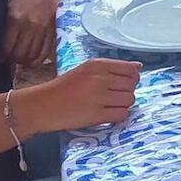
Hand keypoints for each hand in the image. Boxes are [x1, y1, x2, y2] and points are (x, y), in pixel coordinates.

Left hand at [4, 0, 60, 65]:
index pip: (7, 46)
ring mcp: (42, 29)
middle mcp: (29, 25)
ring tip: (19, 61)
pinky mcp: (51, 31)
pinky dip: (37, 60)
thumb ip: (4, 26)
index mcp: (15, 19)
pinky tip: (31, 61)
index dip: (1, 56)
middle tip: (8, 60)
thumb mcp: (8, 8)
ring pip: (32, 55)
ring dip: (24, 62)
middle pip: (19, 54)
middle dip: (12, 60)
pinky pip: (44, 52)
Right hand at [17, 58, 141, 133]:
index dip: (131, 78)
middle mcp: (100, 78)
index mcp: (97, 65)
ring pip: (129, 100)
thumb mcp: (86, 70)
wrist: (42, 105)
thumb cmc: (63, 88)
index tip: (122, 84)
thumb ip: (112, 68)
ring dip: (122, 104)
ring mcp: (99, 97)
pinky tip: (106, 114)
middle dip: (126, 92)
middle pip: (132, 85)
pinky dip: (118, 116)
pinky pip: (122, 115)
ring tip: (108, 105)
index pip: (130, 69)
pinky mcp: (97, 115)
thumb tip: (138, 67)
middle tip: (112, 96)